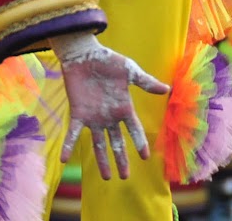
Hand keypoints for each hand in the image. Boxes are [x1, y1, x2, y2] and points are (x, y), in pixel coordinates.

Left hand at [51, 33, 169, 179]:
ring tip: (107, 177)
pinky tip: (64, 159)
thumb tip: (168, 89)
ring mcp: (93, 117)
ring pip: (98, 143)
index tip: (145, 157)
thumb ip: (146, 82)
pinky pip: (73, 133)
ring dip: (102, 160)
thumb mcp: (130, 71)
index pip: (134, 130)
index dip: (140, 143)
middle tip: (124, 176)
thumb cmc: (108, 60)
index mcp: (123, 107)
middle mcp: (109, 116)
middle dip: (121, 159)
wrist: (84, 53)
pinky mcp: (78, 113)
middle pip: (117, 142)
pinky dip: (69, 146)